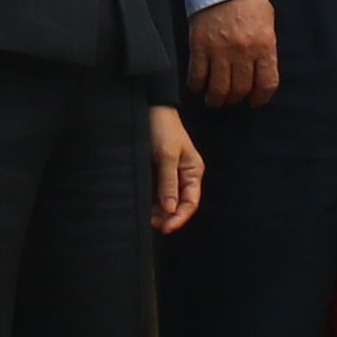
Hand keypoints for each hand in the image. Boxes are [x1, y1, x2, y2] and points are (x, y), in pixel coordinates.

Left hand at [147, 103, 205, 237]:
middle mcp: (183, 176)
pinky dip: (150, 201)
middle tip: (152, 224)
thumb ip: (168, 182)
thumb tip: (170, 209)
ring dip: (157, 211)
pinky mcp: (156, 173)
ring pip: (166, 201)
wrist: (150, 109)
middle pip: (179, 204)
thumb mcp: (167, 155)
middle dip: (167, 217)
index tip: (166, 227)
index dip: (180, 217)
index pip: (191, 202)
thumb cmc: (162, 128)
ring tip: (146, 218)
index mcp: (193, 171)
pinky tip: (142, 206)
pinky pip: (155, 192)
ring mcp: (170, 175)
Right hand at [186, 0, 280, 108]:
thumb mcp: (267, 21)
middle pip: (240, 89)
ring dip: (216, 99)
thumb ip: (265, 46)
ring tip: (214, 100)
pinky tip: (198, 87)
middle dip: (236, 99)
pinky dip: (197, 86)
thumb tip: (261, 68)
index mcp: (264, 45)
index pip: (266, 83)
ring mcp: (220, 51)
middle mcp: (243, 52)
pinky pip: (197, 76)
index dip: (261, 98)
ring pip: (218, 89)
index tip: (255, 102)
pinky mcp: (199, 47)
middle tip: (232, 99)